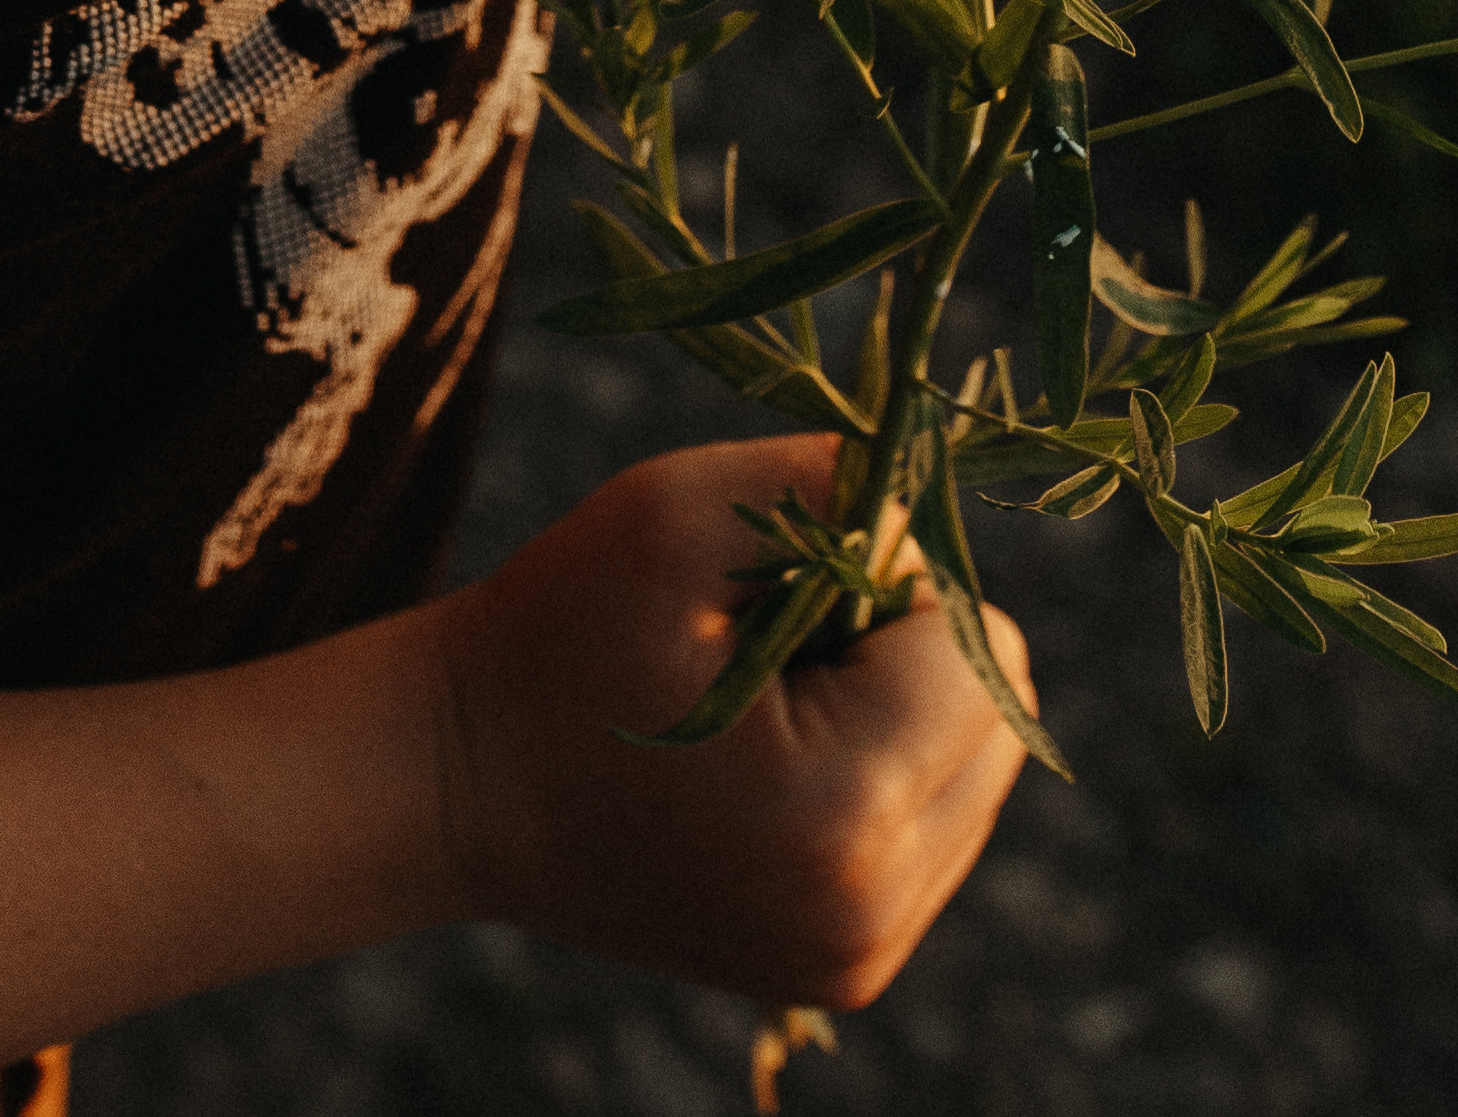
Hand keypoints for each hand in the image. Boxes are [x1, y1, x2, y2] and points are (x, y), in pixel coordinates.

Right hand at [428, 437, 1031, 1003]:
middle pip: (1000, 716)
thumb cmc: (563, 629)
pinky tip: (769, 760)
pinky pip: (937, 827)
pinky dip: (879, 769)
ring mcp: (857, 960)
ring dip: (897, 710)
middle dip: (906, 652)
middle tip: (769, 646)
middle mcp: (867, 915)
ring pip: (978, 770)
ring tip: (761, 709)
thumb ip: (841, 487)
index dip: (884, 583)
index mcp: (838, 815)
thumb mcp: (686, 511)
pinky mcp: (843, 970)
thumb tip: (942, 518)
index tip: (774, 595)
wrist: (457, 781)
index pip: (976, 644)